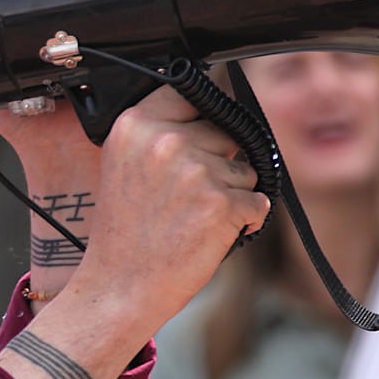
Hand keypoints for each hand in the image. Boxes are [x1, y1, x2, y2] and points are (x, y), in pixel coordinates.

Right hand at [74, 85, 269, 329]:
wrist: (121, 285)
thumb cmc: (125, 230)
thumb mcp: (125, 164)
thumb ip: (160, 132)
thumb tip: (214, 113)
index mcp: (135, 125)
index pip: (190, 93)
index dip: (201, 117)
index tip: (198, 134)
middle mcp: (165, 141)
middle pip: (224, 133)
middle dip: (218, 162)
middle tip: (186, 197)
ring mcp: (195, 171)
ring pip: (244, 169)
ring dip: (231, 194)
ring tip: (192, 218)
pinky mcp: (222, 203)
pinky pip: (257, 203)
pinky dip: (244, 221)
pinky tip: (210, 234)